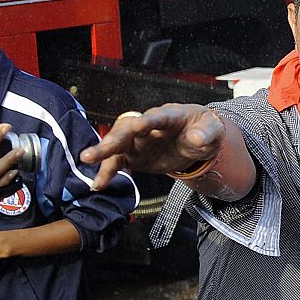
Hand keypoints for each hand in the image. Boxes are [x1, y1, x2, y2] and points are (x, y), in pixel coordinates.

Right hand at [80, 104, 223, 189]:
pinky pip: (117, 162)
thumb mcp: (213, 130)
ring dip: (103, 151)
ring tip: (86, 159)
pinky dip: (107, 172)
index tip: (140, 124)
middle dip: (117, 136)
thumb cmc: (204, 129)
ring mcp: (139, 139)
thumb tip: (196, 138)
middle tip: (105, 147)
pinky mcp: (133, 154)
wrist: (197, 139)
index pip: (158, 117)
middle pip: (129, 128)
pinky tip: (98, 184)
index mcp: (170, 116)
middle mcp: (149, 125)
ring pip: (117, 143)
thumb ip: (206, 133)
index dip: (149, 120)